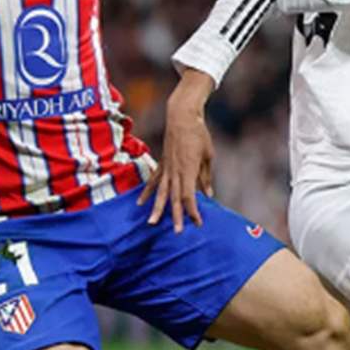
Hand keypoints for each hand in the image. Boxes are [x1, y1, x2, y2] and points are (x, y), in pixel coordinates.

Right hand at [143, 72, 217, 231]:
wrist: (182, 116)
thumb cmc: (199, 135)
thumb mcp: (208, 156)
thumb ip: (206, 177)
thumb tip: (208, 195)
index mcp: (189, 170)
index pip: (189, 196)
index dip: (193, 211)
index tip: (198, 223)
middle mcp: (176, 171)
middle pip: (174, 198)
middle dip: (177, 216)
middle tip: (178, 233)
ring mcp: (166, 168)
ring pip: (161, 192)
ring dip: (157, 209)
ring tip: (152, 224)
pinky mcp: (162, 164)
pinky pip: (154, 181)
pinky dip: (147, 193)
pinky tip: (141, 204)